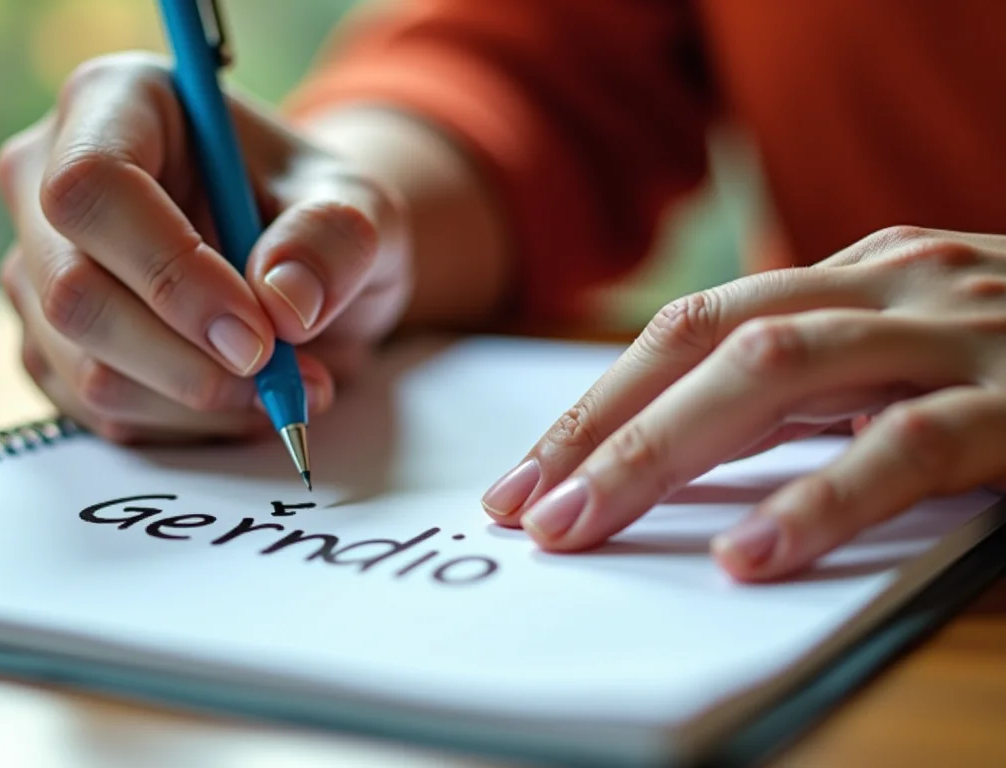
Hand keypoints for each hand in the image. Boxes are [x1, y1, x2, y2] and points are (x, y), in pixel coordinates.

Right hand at [0, 53, 409, 441]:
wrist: (296, 262)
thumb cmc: (313, 213)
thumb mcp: (358, 205)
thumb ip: (335, 239)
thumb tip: (285, 303)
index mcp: (113, 103)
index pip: (94, 186)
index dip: (170, 271)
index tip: (257, 333)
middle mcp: (45, 179)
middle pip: (73, 291)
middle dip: (188, 360)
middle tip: (286, 378)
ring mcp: (35, 269)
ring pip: (86, 367)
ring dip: (199, 402)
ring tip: (287, 387)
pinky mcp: (47, 345)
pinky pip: (97, 412)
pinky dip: (184, 425)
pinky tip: (242, 400)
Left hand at [483, 226, 1005, 580]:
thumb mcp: (907, 352)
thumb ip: (814, 388)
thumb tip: (682, 451)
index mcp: (854, 274)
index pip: (692, 326)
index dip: (600, 400)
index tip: (527, 473)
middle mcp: (893, 284)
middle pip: (709, 339)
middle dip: (604, 427)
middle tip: (528, 508)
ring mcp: (960, 335)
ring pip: (777, 371)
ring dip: (664, 452)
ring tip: (587, 524)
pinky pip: (908, 448)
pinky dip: (820, 502)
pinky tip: (749, 558)